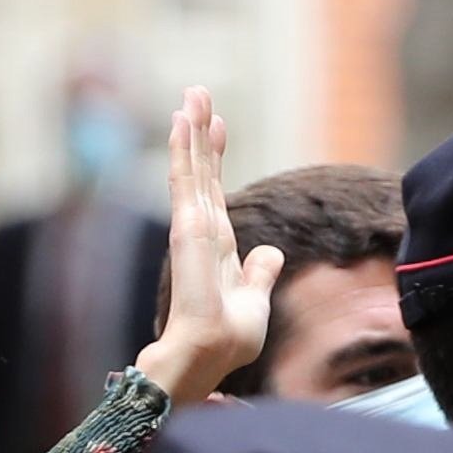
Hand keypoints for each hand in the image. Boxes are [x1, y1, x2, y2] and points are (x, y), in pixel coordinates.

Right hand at [130, 87, 282, 404]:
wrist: (207, 359)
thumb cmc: (226, 343)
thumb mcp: (255, 303)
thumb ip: (259, 275)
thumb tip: (271, 253)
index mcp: (217, 247)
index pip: (215, 192)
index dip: (214, 158)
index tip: (216, 125)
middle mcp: (201, 233)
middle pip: (201, 173)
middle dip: (199, 133)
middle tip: (196, 93)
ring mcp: (190, 230)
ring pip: (191, 170)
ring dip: (189, 132)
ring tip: (189, 96)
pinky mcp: (186, 230)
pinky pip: (185, 181)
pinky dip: (183, 151)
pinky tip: (181, 122)